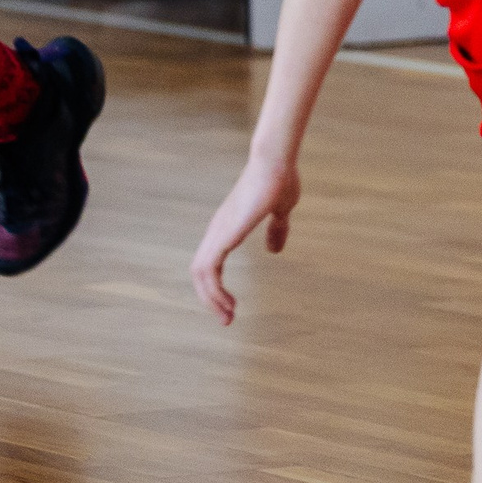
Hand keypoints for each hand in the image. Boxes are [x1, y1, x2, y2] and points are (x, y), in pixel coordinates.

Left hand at [190, 157, 301, 323]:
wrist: (275, 163)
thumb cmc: (280, 180)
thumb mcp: (281, 211)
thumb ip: (277, 230)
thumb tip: (275, 250)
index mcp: (227, 227)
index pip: (211, 263)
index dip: (217, 286)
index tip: (232, 305)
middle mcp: (217, 231)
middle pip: (200, 272)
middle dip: (211, 299)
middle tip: (227, 319)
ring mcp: (217, 232)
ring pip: (201, 274)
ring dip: (211, 299)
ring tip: (228, 316)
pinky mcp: (223, 235)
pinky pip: (209, 269)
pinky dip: (214, 290)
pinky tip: (229, 301)